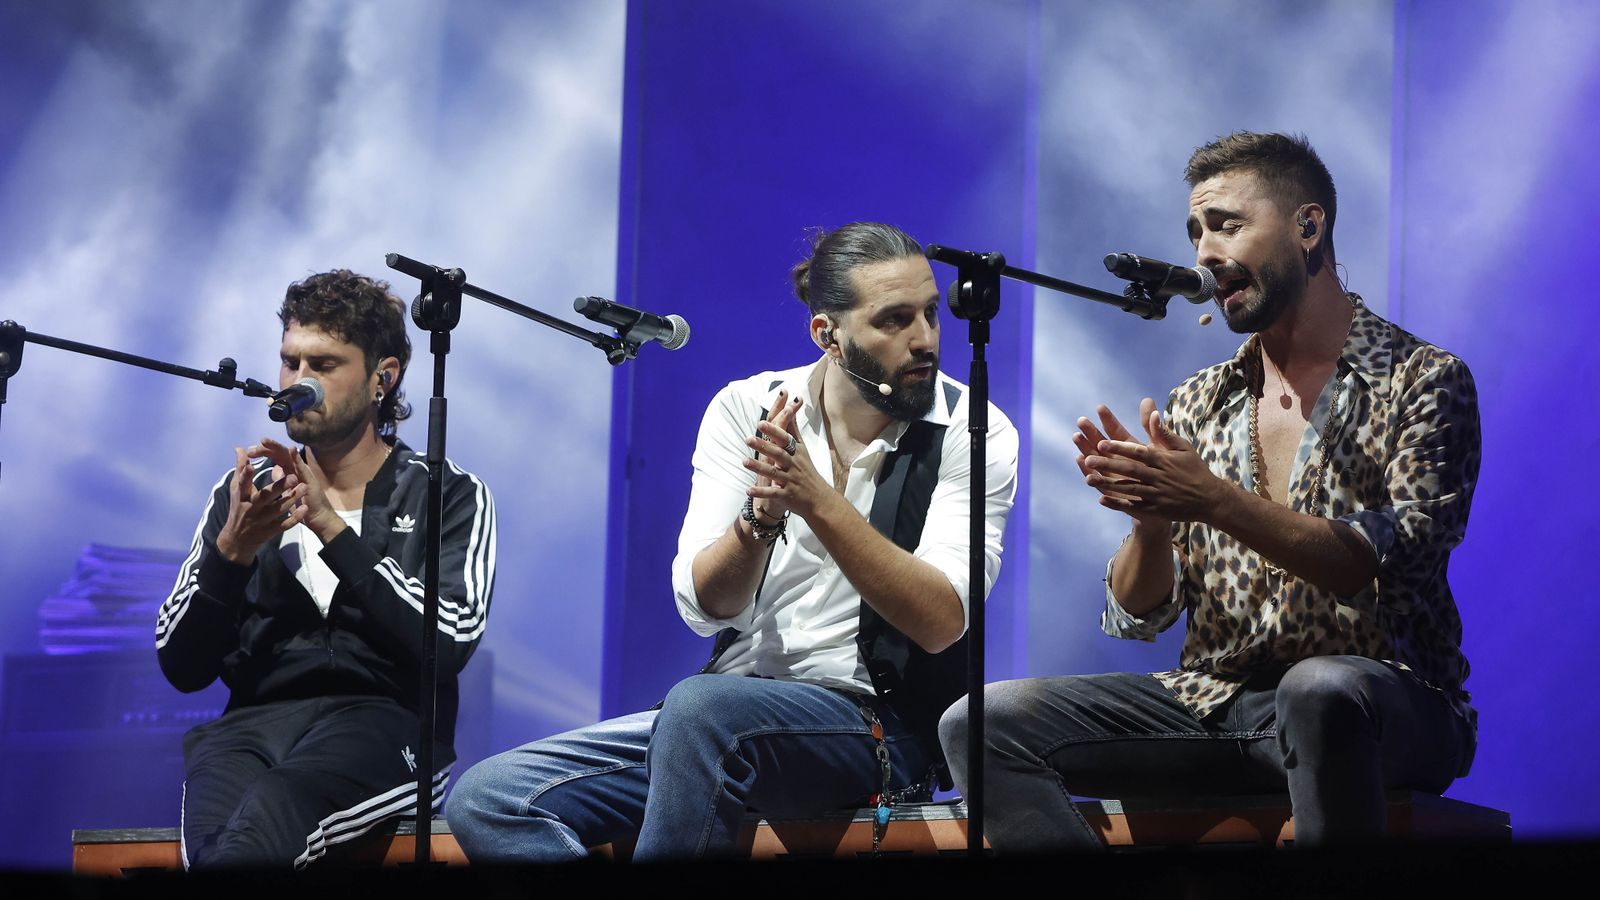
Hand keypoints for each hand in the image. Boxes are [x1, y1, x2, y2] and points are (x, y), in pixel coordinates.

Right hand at [214, 446, 306, 564]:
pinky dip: (295, 517)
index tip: (252, 465)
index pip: (242, 484)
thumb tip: (239, 448)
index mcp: (241, 497)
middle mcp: (250, 509)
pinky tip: (305, 509)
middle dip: (279, 487)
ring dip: (291, 499)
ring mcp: (261, 521)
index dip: (245, 476)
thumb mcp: (236, 491)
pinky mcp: (270, 531)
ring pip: (278, 509)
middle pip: (265, 497)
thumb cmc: (238, 509)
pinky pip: (284, 525)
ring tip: (304, 487)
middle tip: (294, 476)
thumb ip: (240, 470)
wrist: (238, 541)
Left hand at [249, 437, 342, 542]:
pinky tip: (292, 450)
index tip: (248, 450)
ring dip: (277, 448)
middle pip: (280, 452)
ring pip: (289, 455)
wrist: (316, 516)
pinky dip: (297, 458)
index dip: (263, 451)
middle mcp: (295, 468)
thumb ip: (280, 477)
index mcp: (288, 469)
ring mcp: (303, 472)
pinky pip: (302, 467)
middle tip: (253, 446)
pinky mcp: (309, 480)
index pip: (274, 455)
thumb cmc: (300, 502)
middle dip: (267, 447)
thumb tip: (274, 469)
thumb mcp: (286, 490)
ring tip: (265, 441)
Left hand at [743, 391, 833, 520]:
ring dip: (759, 467)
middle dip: (764, 446)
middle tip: (748, 439)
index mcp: (796, 452)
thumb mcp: (802, 448)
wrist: (819, 499)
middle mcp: (793, 464)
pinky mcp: (787, 495)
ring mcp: (790, 480)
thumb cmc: (807, 470)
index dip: (774, 431)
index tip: (761, 423)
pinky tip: (748, 490)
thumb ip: (793, 428)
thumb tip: (792, 405)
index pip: (785, 439)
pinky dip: (761, 492)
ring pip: (774, 473)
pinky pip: (773, 493)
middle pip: (778, 453)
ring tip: (744, 461)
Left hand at [1078, 398, 1222, 523]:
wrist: (1211, 499)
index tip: (1101, 443)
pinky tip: (1101, 500)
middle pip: (1130, 470)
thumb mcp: (1184, 448)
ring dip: (1108, 484)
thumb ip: (1165, 433)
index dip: (1119, 448)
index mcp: (1164, 460)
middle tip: (1088, 460)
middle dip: (1108, 464)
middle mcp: (1159, 477)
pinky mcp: (1157, 510)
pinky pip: (1135, 507)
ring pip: (1129, 488)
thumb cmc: (1195, 470)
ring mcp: (1158, 494)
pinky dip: (1118, 504)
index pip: (1138, 452)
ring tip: (1088, 479)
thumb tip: (1154, 414)